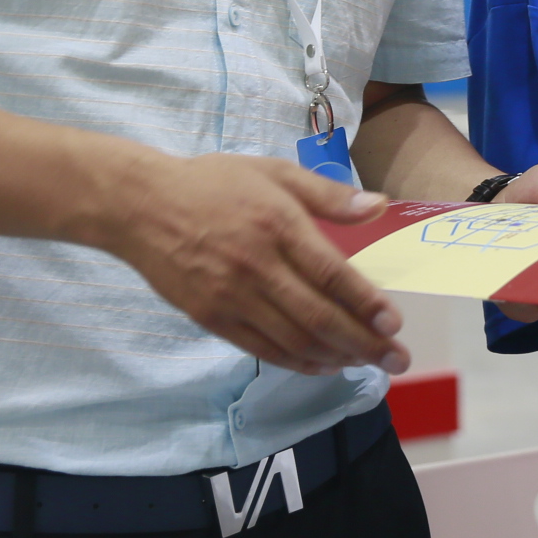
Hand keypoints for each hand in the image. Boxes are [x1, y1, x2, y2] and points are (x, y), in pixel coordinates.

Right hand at [109, 152, 406, 377]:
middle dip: (363, 344)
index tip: (394, 325)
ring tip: (365, 363)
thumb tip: (379, 206)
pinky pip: (262, 349)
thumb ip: (328, 194)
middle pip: (318, 316)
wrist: (140, 206)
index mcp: (277, 225)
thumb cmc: (213, 183)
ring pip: (293, 340)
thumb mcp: (274, 172)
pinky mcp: (211, 318)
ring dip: (335, 356)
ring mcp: (231, 297)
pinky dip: (297, 362)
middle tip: (397, 361)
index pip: (331, 274)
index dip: (366, 304)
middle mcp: (256, 266)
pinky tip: (323, 364)